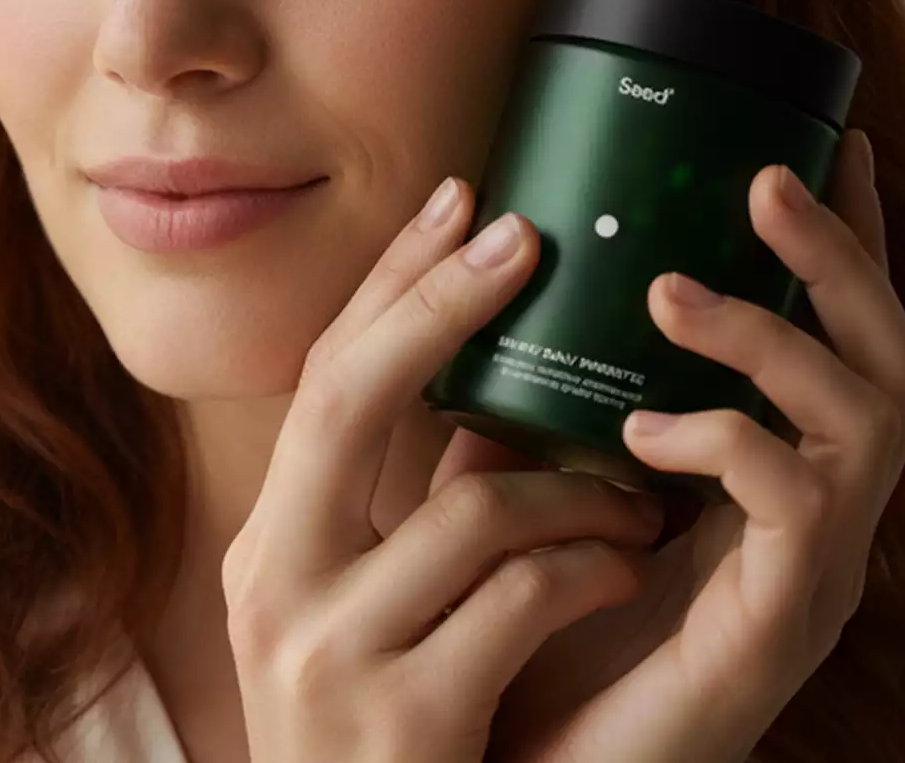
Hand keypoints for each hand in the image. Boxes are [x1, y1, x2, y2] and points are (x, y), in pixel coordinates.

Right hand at [222, 175, 667, 762]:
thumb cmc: (397, 744)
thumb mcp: (373, 617)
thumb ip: (414, 512)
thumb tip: (492, 387)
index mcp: (268, 552)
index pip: (322, 383)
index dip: (392, 284)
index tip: (463, 197)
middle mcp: (274, 590)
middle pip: (348, 399)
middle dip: (441, 302)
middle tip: (530, 232)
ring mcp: (330, 657)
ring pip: (471, 508)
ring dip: (575, 492)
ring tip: (636, 506)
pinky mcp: (407, 720)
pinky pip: (523, 598)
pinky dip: (590, 569)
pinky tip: (626, 570)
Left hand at [467, 128, 904, 762]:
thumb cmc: (544, 638)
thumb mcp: (531, 494)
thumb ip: (529, 406)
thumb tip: (476, 285)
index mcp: (780, 473)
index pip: (842, 335)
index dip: (845, 240)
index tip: (827, 138)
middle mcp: (823, 514)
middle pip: (897, 358)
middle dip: (838, 258)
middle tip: (765, 180)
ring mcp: (818, 570)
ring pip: (869, 416)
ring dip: (770, 335)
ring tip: (668, 294)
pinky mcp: (785, 625)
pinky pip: (798, 507)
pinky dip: (726, 443)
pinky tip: (644, 432)